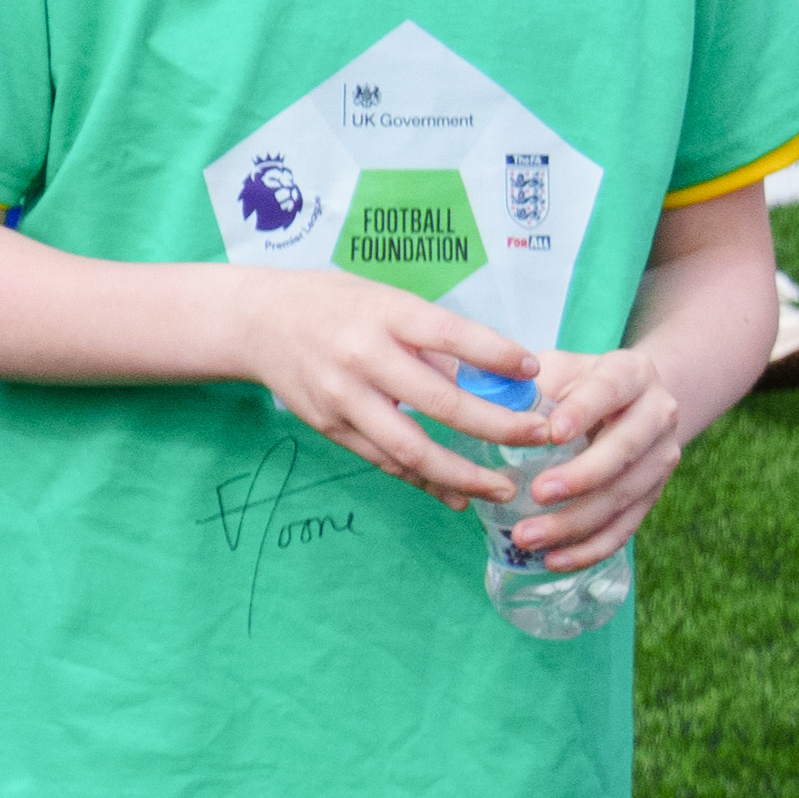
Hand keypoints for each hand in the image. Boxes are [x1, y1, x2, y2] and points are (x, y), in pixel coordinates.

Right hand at [228, 267, 540, 507]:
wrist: (258, 321)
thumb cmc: (335, 305)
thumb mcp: (387, 302)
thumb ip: (434, 340)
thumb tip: (494, 380)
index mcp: (384, 316)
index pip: (451, 335)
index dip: (497, 355)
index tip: (535, 373)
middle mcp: (363, 358)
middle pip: (441, 402)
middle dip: (499, 425)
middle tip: (540, 436)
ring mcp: (343, 398)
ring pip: (412, 448)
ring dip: (464, 473)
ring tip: (503, 487)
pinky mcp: (331, 427)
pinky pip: (385, 462)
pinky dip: (425, 482)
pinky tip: (457, 495)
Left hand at [477, 338, 694, 569]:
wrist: (629, 401)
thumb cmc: (575, 383)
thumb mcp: (554, 368)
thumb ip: (523, 381)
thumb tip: (476, 399)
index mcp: (631, 374)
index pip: (610, 390)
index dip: (583, 412)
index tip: (552, 434)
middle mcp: (658, 415)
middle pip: (625, 450)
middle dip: (581, 476)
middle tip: (537, 494)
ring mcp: (661, 459)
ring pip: (624, 495)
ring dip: (576, 521)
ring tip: (527, 536)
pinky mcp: (653, 495)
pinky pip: (625, 528)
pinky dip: (590, 548)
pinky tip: (554, 560)